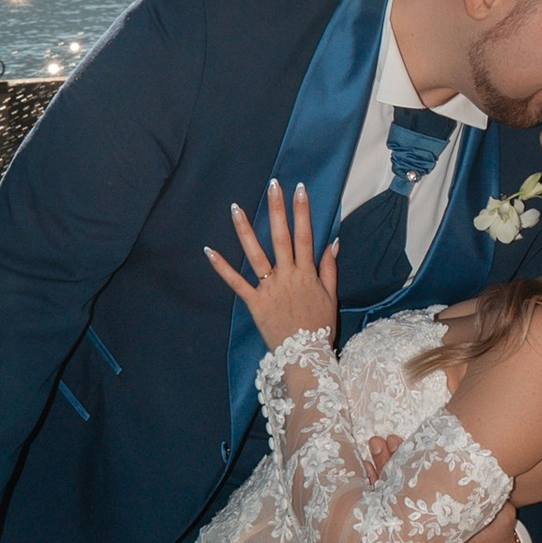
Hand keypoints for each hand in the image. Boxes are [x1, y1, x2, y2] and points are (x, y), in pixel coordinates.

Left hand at [203, 179, 339, 349]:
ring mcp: (269, 288)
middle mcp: (288, 276)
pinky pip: (236, 283)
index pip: (305, 236)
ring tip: (236, 207)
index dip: (302, 211)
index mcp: (307, 273)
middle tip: (273, 185)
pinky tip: (209, 250)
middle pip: (281, 237)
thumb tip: (333, 241)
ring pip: (256, 254)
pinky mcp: (254, 303)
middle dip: (277, 209)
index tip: (299, 189)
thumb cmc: (320, 327)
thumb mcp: (331, 296)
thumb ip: (330, 268)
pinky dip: (222, 267)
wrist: (305, 357)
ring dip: (245, 230)